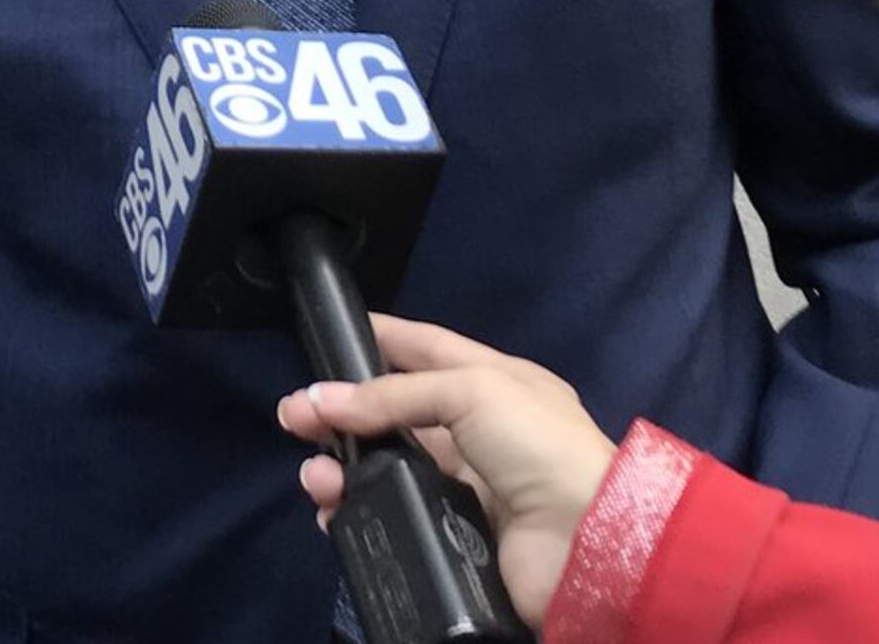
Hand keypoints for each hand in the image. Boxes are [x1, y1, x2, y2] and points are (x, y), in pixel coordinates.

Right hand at [273, 313, 613, 625]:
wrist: (585, 542)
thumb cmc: (539, 446)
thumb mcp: (471, 391)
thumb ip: (393, 395)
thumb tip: (320, 401)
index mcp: (496, 382)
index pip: (426, 349)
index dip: (380, 339)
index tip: (328, 335)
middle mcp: (478, 432)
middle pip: (395, 414)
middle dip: (342, 413)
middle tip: (294, 419)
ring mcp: (465, 487)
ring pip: (386, 468)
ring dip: (343, 468)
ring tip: (317, 476)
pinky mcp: (452, 535)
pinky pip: (392, 516)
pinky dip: (359, 513)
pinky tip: (336, 511)